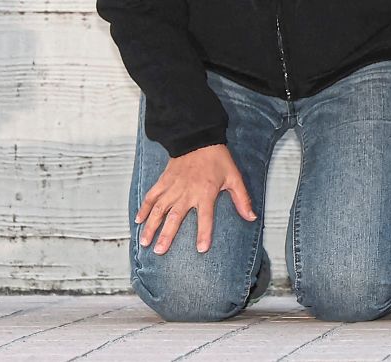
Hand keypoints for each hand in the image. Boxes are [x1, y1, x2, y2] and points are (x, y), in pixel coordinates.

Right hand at [135, 144, 255, 254]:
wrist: (199, 138)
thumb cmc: (218, 160)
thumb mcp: (234, 177)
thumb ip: (242, 199)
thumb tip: (252, 217)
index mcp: (206, 192)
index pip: (205, 217)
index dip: (204, 233)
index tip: (201, 249)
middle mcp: (187, 192)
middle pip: (175, 217)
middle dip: (167, 235)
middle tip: (159, 251)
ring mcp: (173, 186)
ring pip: (159, 209)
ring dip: (151, 226)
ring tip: (145, 242)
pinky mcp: (164, 180)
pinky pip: (151, 196)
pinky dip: (144, 208)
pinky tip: (138, 220)